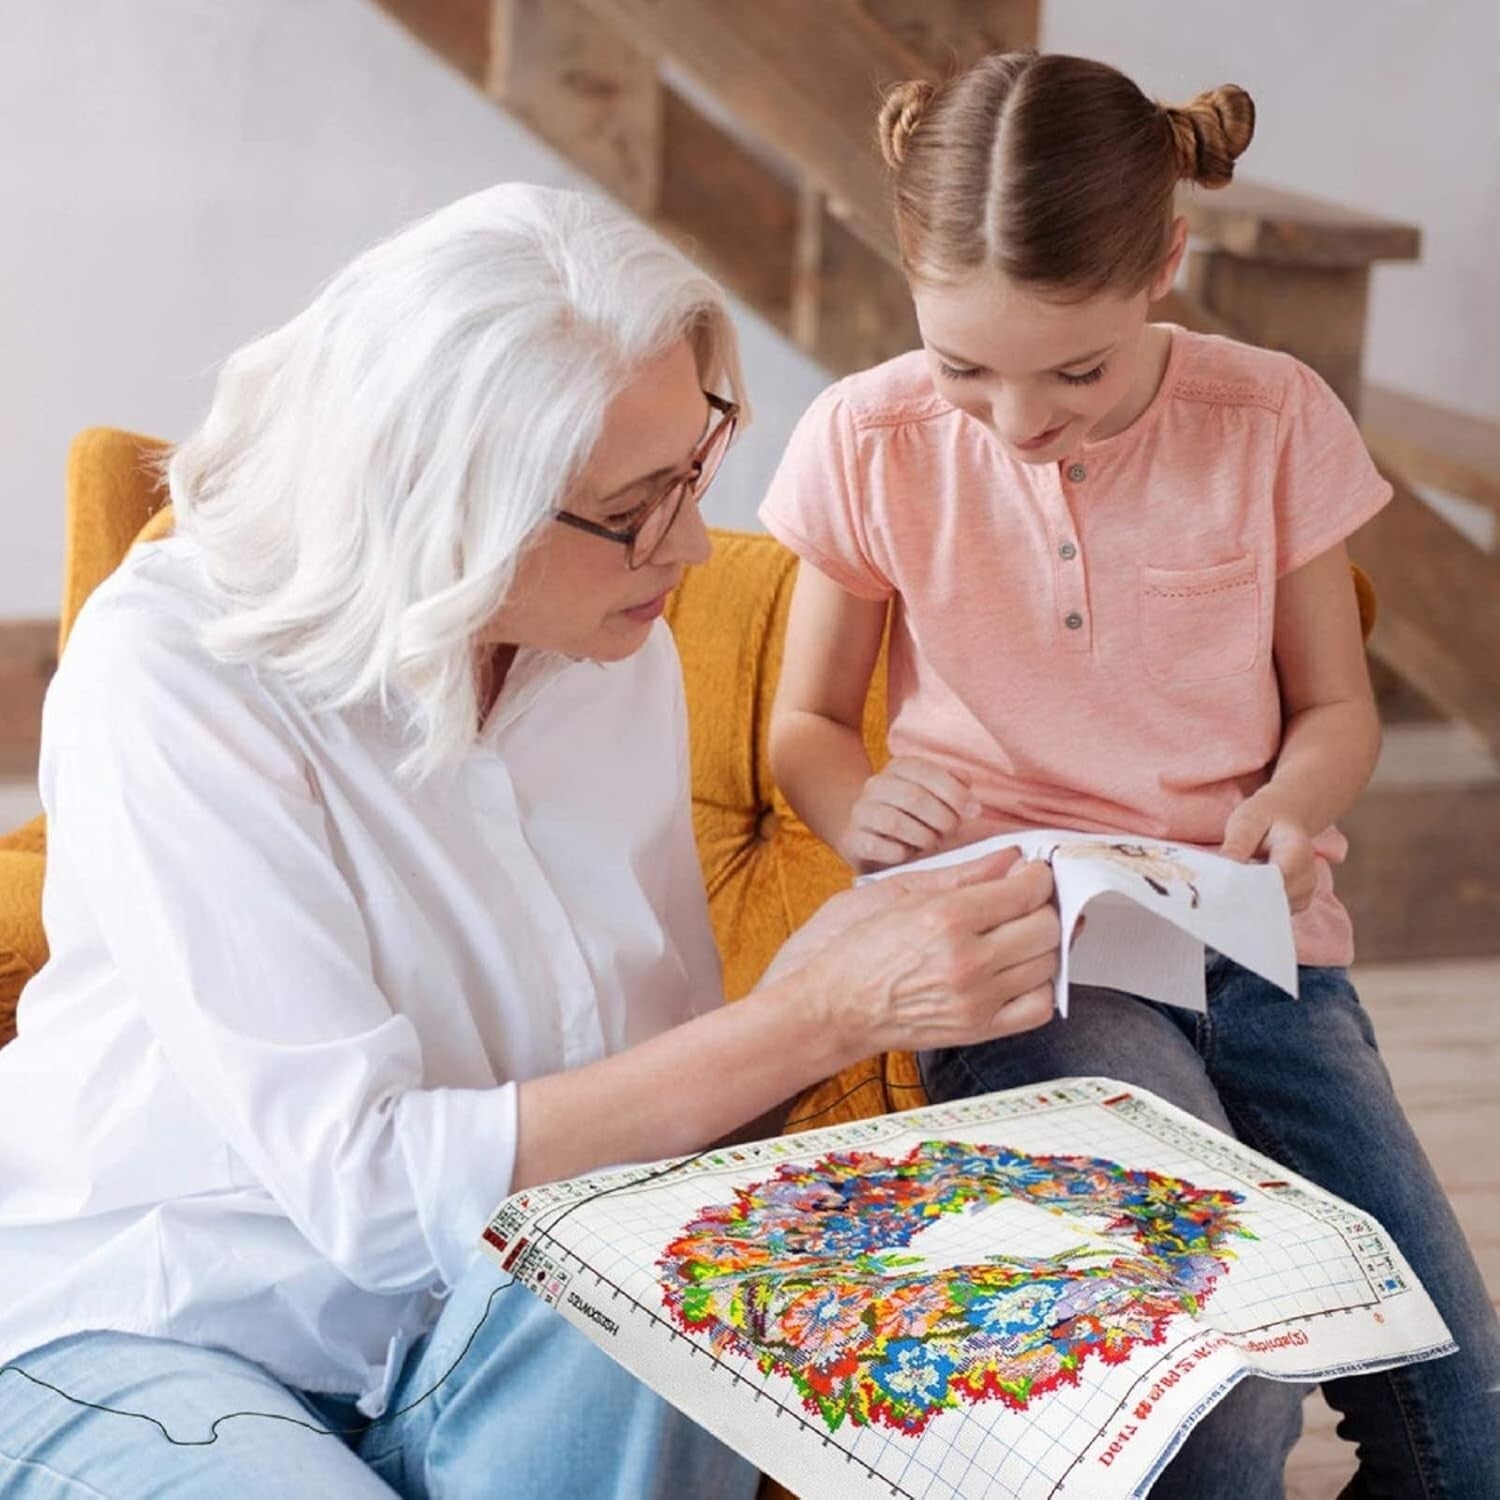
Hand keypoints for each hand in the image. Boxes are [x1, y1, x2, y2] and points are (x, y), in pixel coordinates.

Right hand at [780, 850, 1059, 1056]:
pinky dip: (1039, 985)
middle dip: (1042, 906)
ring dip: (1041, 944)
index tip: (1031, 872)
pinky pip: (1039, 1007)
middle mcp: (967, 961)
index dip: (1037, 876)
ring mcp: (976, 1000)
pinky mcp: (978, 1029)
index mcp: (946, 918)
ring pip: (1048, 964)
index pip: (1026, 891)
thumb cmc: (855, 948)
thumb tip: (1009, 857)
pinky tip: (1019, 970)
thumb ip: (963, 874)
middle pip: (1045, 927)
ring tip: (1018, 932)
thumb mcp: (900, 893)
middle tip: (1025, 900)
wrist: (832, 1007)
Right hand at [839, 757, 980, 870]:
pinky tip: (908, 854)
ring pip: (894, 822)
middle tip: (952, 831)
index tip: (974, 812)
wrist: (869, 837)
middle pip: (913, 797)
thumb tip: (966, 783)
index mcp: (898, 768)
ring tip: (931, 842)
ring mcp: (861, 812)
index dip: (954, 792)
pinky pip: (877, 846)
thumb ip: (954, 784)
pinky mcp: (853, 839)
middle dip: (942, 818)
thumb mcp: (936, 796)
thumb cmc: (914, 817)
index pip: (926, 771)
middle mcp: (875, 785)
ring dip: (923, 837)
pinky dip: (900, 853)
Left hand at [1221, 791, 1316, 912]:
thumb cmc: (1263, 819)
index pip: (1276, 881)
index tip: (1223, 890)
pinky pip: (1274, 913)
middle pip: (1275, 900)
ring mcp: (1306, 891)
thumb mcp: (1246, 822)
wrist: (1283, 819)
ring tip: (1232, 889)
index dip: (1249, 889)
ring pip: (1273, 911)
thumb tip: (1224, 870)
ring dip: (1251, 905)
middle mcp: (1308, 875)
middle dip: (1246, 899)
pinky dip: (1257, 908)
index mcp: (1297, 852)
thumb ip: (1237, 845)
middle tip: (1219, 895)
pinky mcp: (1298, 902)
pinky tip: (1244, 895)